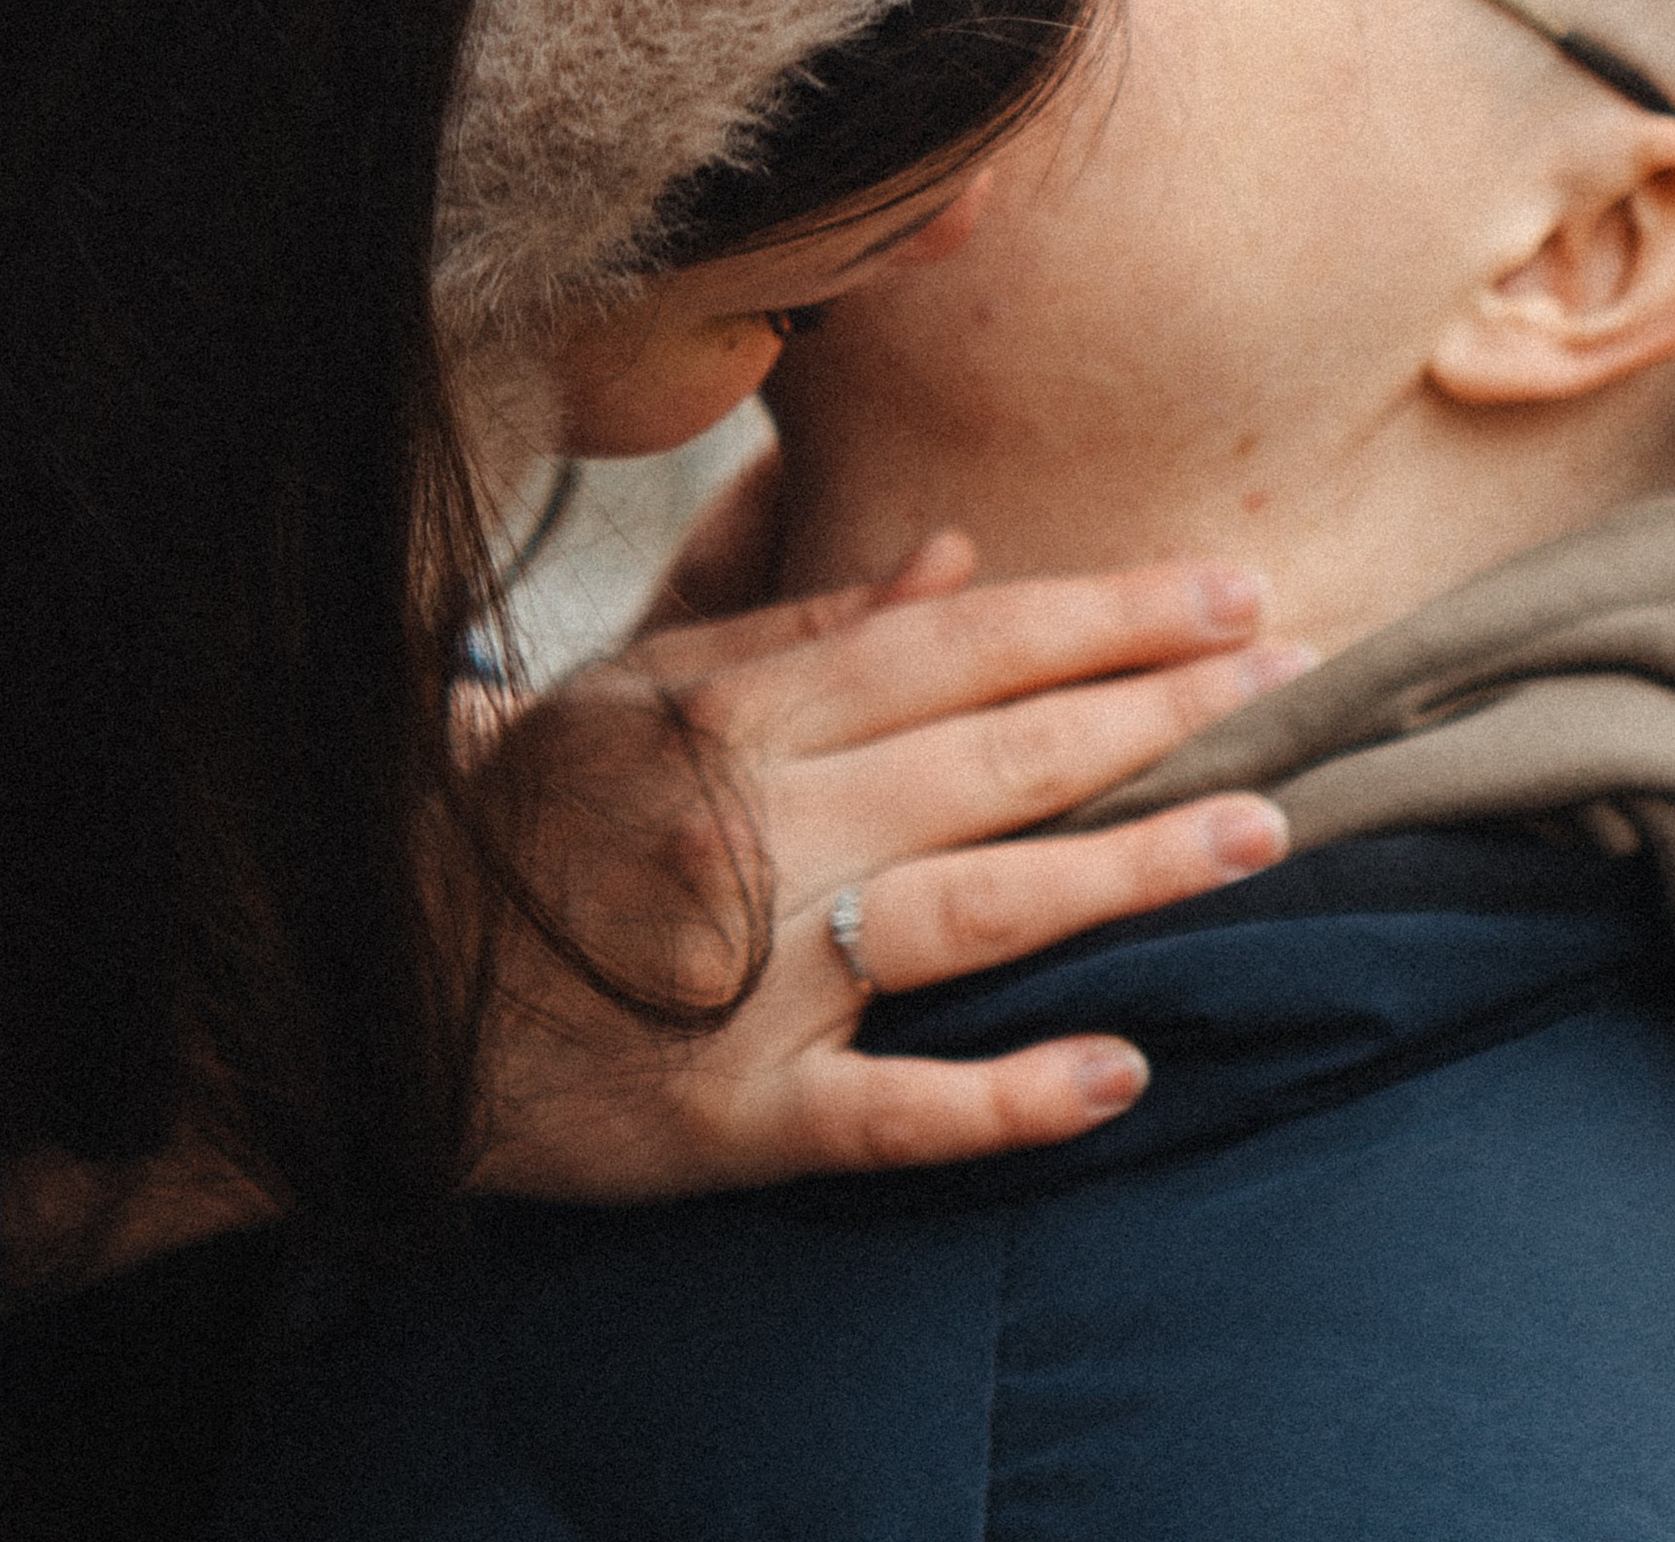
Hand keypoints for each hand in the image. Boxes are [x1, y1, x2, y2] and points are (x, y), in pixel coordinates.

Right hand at [470, 534, 1301, 1196]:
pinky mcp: (731, 1118)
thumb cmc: (536, 807)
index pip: (957, 643)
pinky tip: (1119, 1070)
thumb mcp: (648, 680)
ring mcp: (748, 977)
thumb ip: (803, 617)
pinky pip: (887, 1110)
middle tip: (1302, 680)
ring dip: (1126, 870)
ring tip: (1261, 829)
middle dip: (1156, 712)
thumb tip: (956, 557)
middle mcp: (757, 828)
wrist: (372, 972)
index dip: (1103, 614)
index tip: (1232, 588)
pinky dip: (1004, 1097)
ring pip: (970, 910)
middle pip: (990, 754)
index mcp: (739, 708)